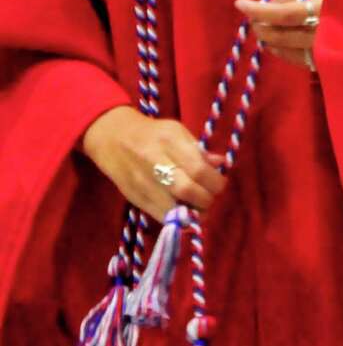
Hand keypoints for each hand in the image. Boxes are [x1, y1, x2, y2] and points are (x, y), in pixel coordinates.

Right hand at [80, 105, 225, 221]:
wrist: (114, 139)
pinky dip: (176, 219)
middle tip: (212, 198)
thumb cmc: (153, 134)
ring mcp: (142, 183)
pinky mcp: (134, 199)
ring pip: (172, 208)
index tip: (220, 184)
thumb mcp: (178, 131)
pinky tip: (185, 213)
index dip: (214, 181)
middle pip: (186, 189)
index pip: (197, 168)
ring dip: (193, 214)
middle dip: (206, 199)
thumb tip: (220, 163)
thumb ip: (198, 150)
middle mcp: (155, 162)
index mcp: (169, 141)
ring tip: (201, 209)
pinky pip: (159, 216)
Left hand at [234, 0, 324, 69]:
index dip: (261, 9)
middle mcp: (325, 32)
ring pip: (286, 49)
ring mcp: (326, 51)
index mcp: (327, 8)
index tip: (241, 3)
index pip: (285, 12)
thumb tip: (269, 2)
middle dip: (261, 25)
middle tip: (251, 17)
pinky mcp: (326, 63)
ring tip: (262, 27)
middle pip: (282, 33)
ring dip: (268, 38)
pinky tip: (276, 43)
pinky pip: (295, 59)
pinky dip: (281, 50)